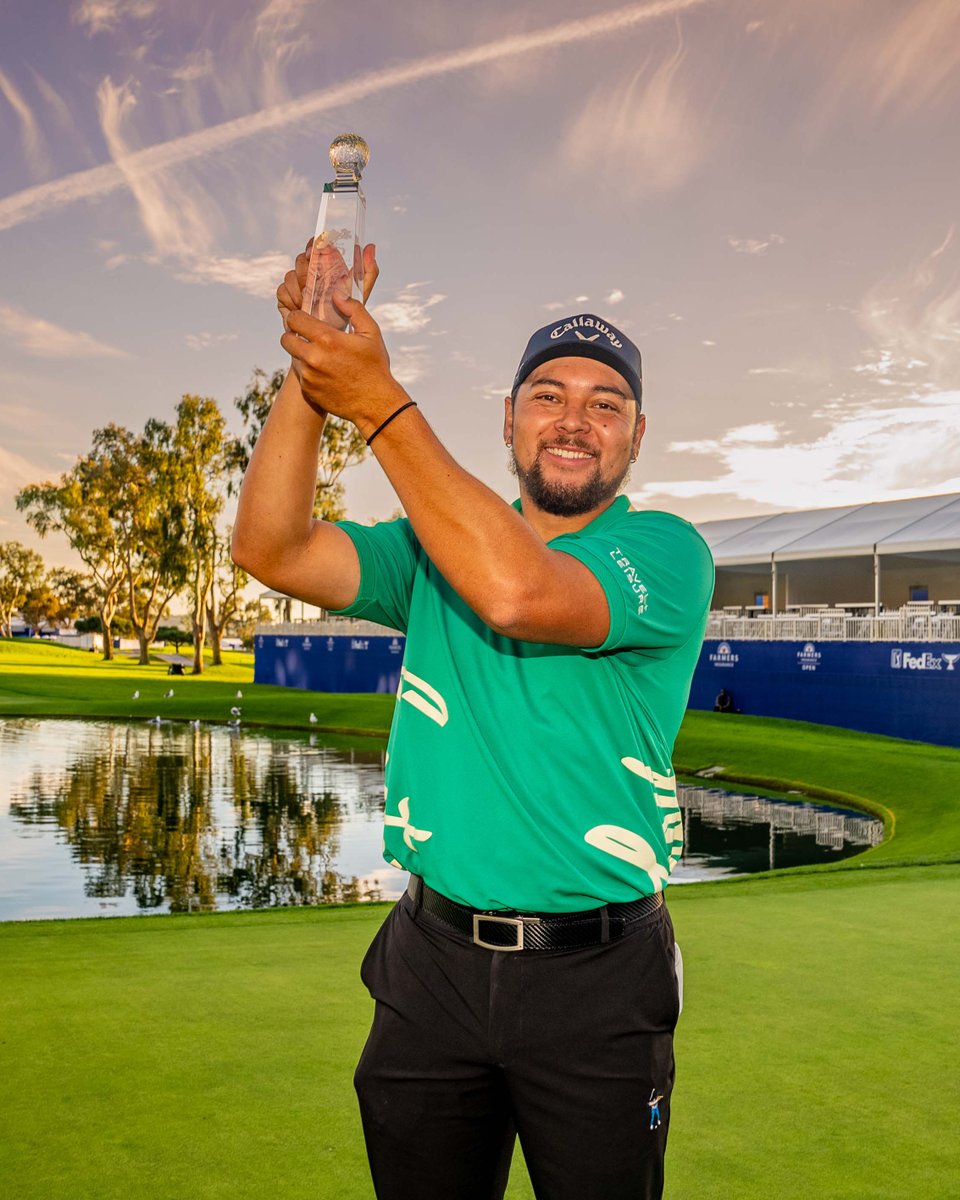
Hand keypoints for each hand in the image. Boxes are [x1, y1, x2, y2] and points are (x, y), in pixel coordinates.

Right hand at [277, 238, 378, 332]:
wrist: (331, 342)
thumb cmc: (345, 316)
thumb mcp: (360, 293)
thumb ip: (367, 271)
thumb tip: (370, 247)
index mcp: (325, 269)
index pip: (315, 247)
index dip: (313, 245)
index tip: (314, 252)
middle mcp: (310, 275)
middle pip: (300, 260)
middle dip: (306, 271)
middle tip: (314, 284)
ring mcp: (296, 286)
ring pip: (290, 276)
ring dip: (299, 288)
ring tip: (309, 302)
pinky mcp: (286, 299)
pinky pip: (282, 291)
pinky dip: (291, 299)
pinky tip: (301, 307)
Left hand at [280, 297, 407, 435]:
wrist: (376, 404)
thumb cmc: (375, 366)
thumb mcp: (371, 333)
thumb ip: (354, 308)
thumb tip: (336, 293)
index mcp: (327, 339)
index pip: (294, 319)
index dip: (298, 317)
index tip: (305, 319)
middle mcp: (313, 358)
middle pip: (286, 339)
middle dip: (294, 335)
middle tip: (308, 337)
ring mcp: (309, 376)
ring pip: (293, 357)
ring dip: (302, 354)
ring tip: (321, 356)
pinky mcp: (309, 391)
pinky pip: (301, 376)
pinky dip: (309, 372)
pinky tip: (326, 373)